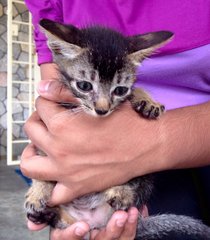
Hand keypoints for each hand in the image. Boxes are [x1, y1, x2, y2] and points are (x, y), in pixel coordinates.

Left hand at [21, 81, 163, 204]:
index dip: (48, 101)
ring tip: (42, 148)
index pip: (41, 106)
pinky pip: (53, 195)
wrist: (148, 144)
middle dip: (38, 120)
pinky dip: (51, 187)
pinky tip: (58, 177)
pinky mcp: (77, 188)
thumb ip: (65, 93)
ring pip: (29, 165)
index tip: (56, 103)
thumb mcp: (97, 102)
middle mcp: (58, 149)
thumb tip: (42, 88)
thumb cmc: (126, 120)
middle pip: (31, 130)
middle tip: (49, 121)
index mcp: (63, 125)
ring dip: (31, 154)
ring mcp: (65, 172)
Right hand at [27, 207, 145, 239]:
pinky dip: (135, 225)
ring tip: (132, 212)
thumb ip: (51, 216)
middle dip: (111, 231)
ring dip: (127, 228)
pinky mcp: (118, 239)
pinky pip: (128, 237)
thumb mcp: (60, 216)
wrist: (92, 216)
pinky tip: (140, 211)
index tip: (83, 226)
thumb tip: (31, 226)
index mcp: (70, 237)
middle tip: (120, 215)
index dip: (73, 236)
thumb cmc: (71, 214)